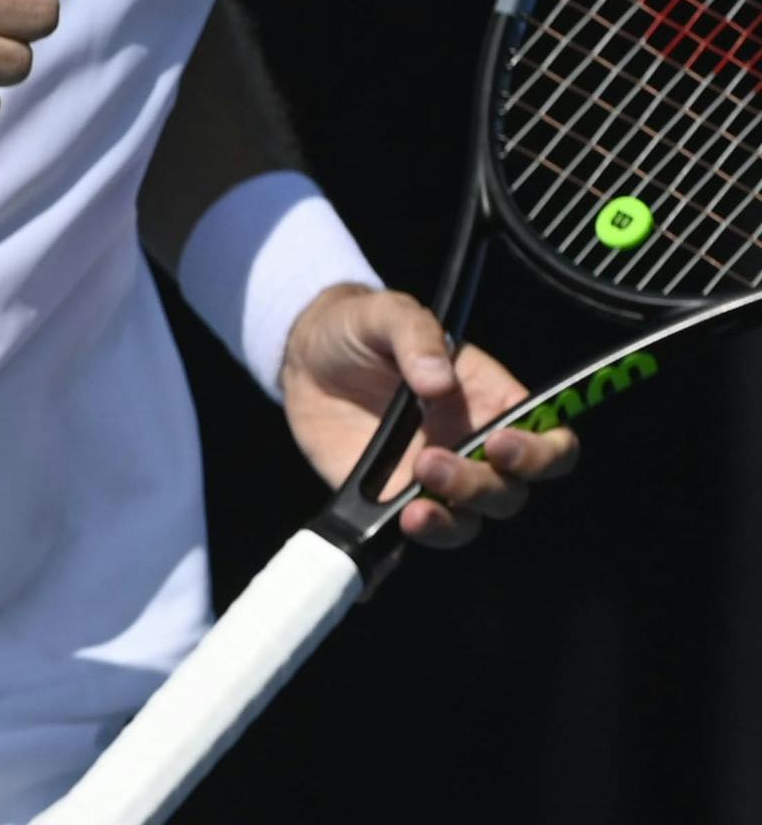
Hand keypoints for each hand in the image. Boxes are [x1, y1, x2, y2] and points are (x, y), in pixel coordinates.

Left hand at [280, 283, 577, 546]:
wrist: (306, 358)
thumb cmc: (362, 329)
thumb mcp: (387, 314)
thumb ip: (416, 335)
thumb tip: (438, 379)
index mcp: (491, 403)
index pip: (550, 440)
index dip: (542, 452)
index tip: (502, 443)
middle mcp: (474, 447)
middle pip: (512, 490)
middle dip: (483, 486)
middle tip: (432, 461)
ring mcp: (437, 479)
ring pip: (472, 520)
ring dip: (452, 519)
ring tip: (413, 506)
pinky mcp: (394, 500)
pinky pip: (419, 533)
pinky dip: (416, 540)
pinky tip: (399, 529)